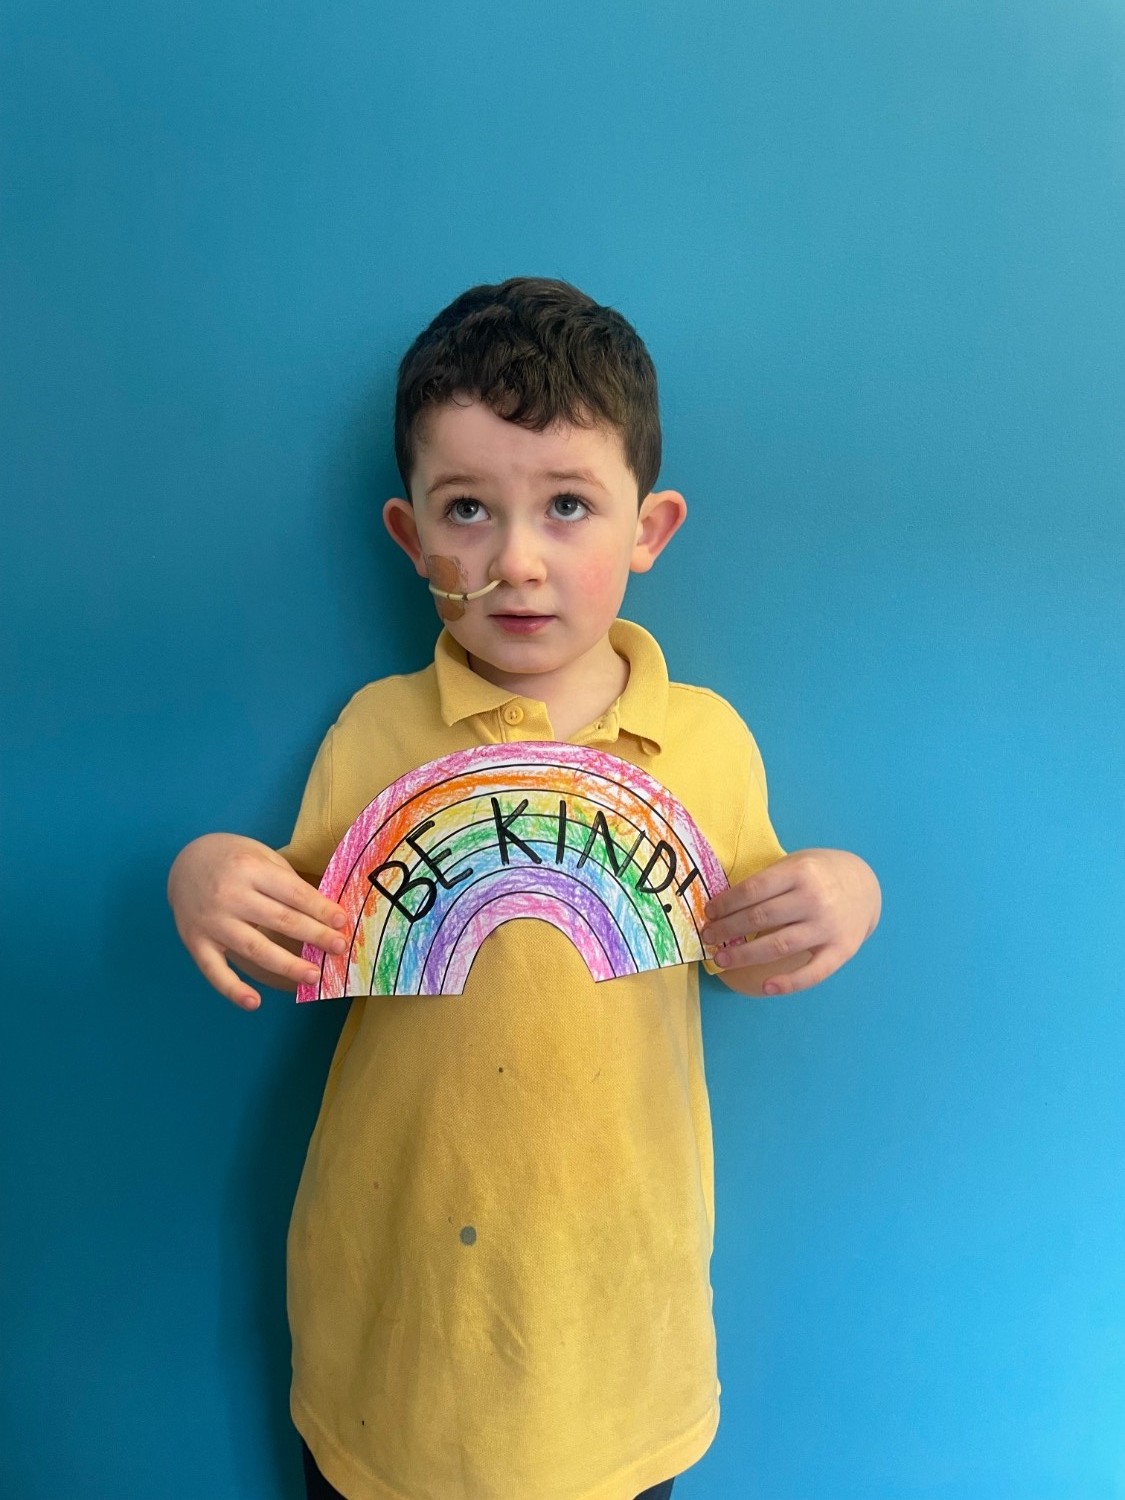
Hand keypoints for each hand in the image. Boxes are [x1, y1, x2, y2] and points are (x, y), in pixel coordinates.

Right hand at [167, 833, 346, 1010]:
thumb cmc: (233, 858)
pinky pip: (215, 971)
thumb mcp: (261, 854)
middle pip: (280, 920)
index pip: (293, 893)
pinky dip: (233, 990)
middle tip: (339, 948)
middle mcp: (229, 895)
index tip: (342, 923)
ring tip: (313, 976)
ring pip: (254, 949)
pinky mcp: (196, 942)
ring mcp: (211, 922)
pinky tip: (254, 1003)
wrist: (185, 861)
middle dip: (314, 935)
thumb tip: (323, 913)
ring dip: (287, 965)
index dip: (321, 909)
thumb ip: (286, 881)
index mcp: (250, 869)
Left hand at [700, 848, 880, 996]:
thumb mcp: (796, 864)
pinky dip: (789, 983)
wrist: (866, 885)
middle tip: (708, 937)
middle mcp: (814, 899)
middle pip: (761, 918)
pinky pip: (813, 972)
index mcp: (800, 872)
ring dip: (745, 955)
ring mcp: (828, 926)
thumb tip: (725, 908)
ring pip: (778, 946)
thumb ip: (768, 882)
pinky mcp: (841, 950)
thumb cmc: (820, 874)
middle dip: (727, 929)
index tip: (709, 913)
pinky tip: (766, 987)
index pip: (753, 890)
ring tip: (722, 959)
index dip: (726, 904)